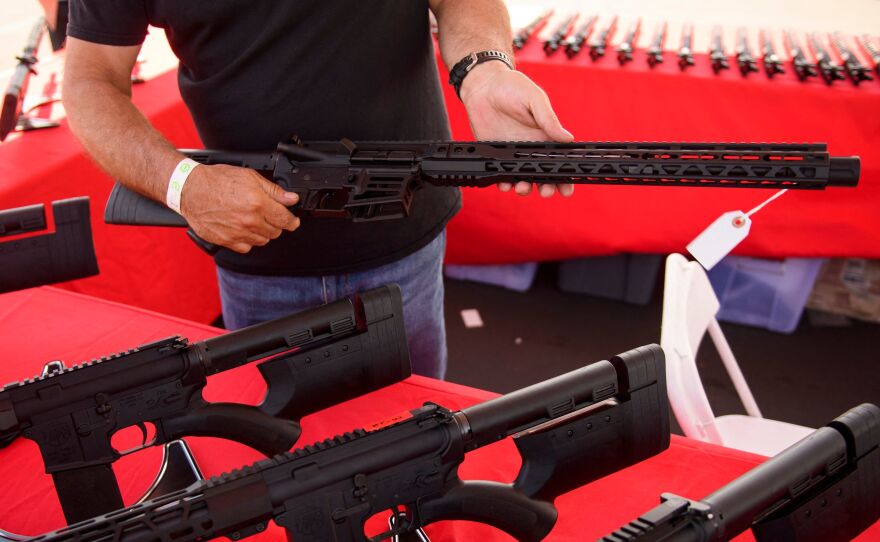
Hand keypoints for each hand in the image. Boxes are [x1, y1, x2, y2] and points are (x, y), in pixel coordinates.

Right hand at [179, 164, 299, 252]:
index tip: (293, 221)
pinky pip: (246, 247)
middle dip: (275, 223)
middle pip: (276, 231)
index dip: (292, 221)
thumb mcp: (249, 177)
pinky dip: (247, 240)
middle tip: (266, 214)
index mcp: (258, 203)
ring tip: (251, 219)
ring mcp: (238, 233)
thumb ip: (274, 190)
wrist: (190, 189)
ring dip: (262, 232)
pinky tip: (242, 229)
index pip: (286, 220)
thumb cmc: (216, 180)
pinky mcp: (226, 241)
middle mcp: (249, 221)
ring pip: (262, 240)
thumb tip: (291, 199)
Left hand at [460, 62, 574, 197]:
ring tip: (523, 188)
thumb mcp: (535, 99)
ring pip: (522, 177)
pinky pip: (501, 173)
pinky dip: (504, 182)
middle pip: (541, 174)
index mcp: (544, 136)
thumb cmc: (512, 87)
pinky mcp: (495, 154)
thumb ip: (549, 120)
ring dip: (525, 187)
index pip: (558, 160)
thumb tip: (568, 138)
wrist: (483, 85)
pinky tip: (505, 184)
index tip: (567, 188)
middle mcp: (530, 148)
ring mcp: (512, 153)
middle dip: (546, 187)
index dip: (564, 176)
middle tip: (546, 191)